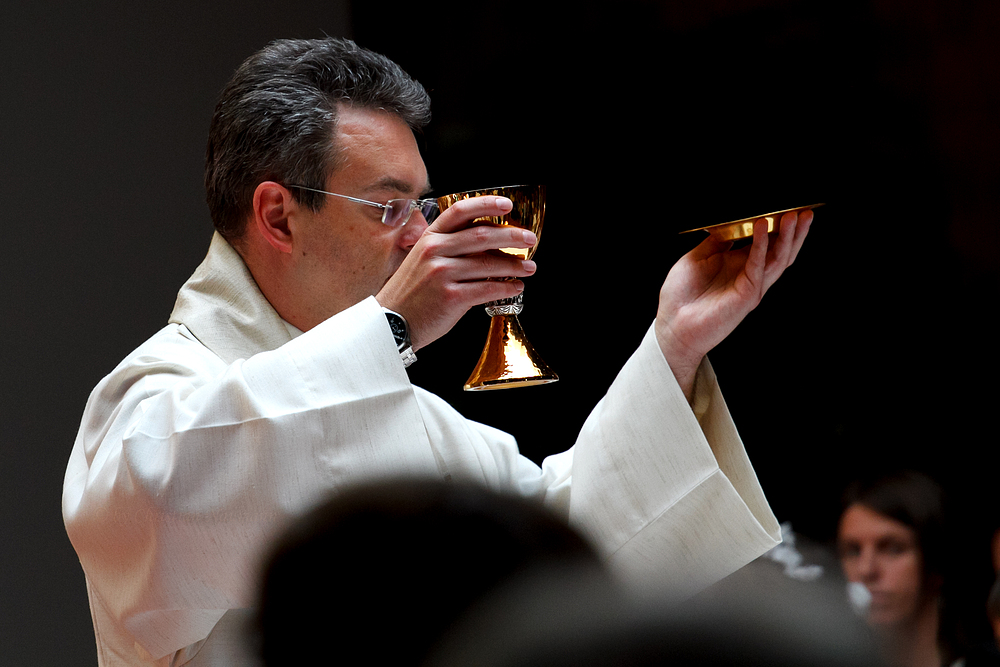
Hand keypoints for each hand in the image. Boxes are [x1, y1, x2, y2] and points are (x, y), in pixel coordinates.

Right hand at [377, 196, 537, 349]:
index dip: (486, 204)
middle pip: (482, 235)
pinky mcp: (451, 297)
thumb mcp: (420, 261)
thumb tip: (486, 245)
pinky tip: (515, 288)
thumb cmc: (409, 295)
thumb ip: (448, 249)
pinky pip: (487, 288)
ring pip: (489, 263)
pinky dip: (506, 287)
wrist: (390, 324)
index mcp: (429, 238)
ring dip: (515, 265)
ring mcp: (442, 274)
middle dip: (512, 235)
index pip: (460, 211)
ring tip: (529, 268)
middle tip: (530, 239)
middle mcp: (435, 251)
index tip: (507, 205)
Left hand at [656, 209, 811, 399]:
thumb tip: (729, 222)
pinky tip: (763, 227)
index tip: (786, 207)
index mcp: (739, 265)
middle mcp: (749, 275)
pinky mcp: (746, 295)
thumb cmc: (680, 296)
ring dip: (786, 236)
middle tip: (804, 211)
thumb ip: (715, 241)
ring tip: (793, 216)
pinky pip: (758, 267)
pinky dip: (761, 246)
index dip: (777, 227)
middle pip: (780, 251)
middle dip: (794, 231)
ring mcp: (751, 286)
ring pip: (778, 259)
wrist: (672, 325)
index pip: (766, 243)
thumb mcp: (697, 258)